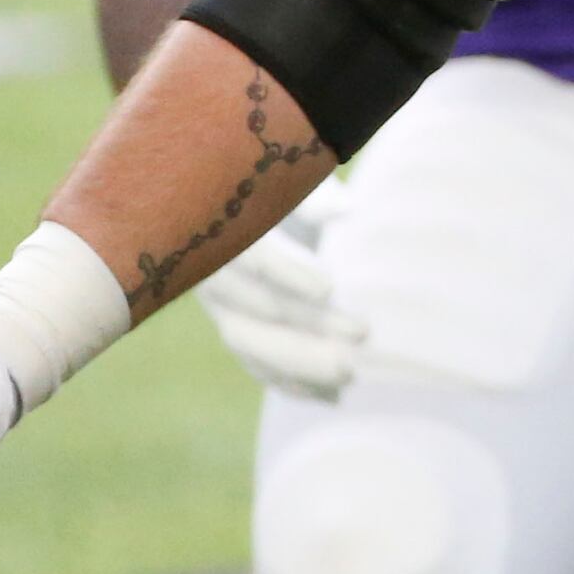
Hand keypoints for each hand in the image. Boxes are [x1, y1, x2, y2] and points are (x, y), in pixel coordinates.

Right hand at [197, 173, 366, 401]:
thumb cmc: (275, 176)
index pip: (253, 255)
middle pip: (253, 309)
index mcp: (224, 225)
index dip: (288, 272)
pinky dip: (290, 383)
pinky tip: (332, 398)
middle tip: (362, 335)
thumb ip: (316, 196)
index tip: (330, 288)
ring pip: (248, 342)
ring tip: (350, 376)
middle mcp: (211, 269)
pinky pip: (254, 363)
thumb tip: (349, 212)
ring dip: (298, 364)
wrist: (234, 193)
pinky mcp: (232, 326)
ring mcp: (218, 304)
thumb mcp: (293, 174)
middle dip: (306, 328)